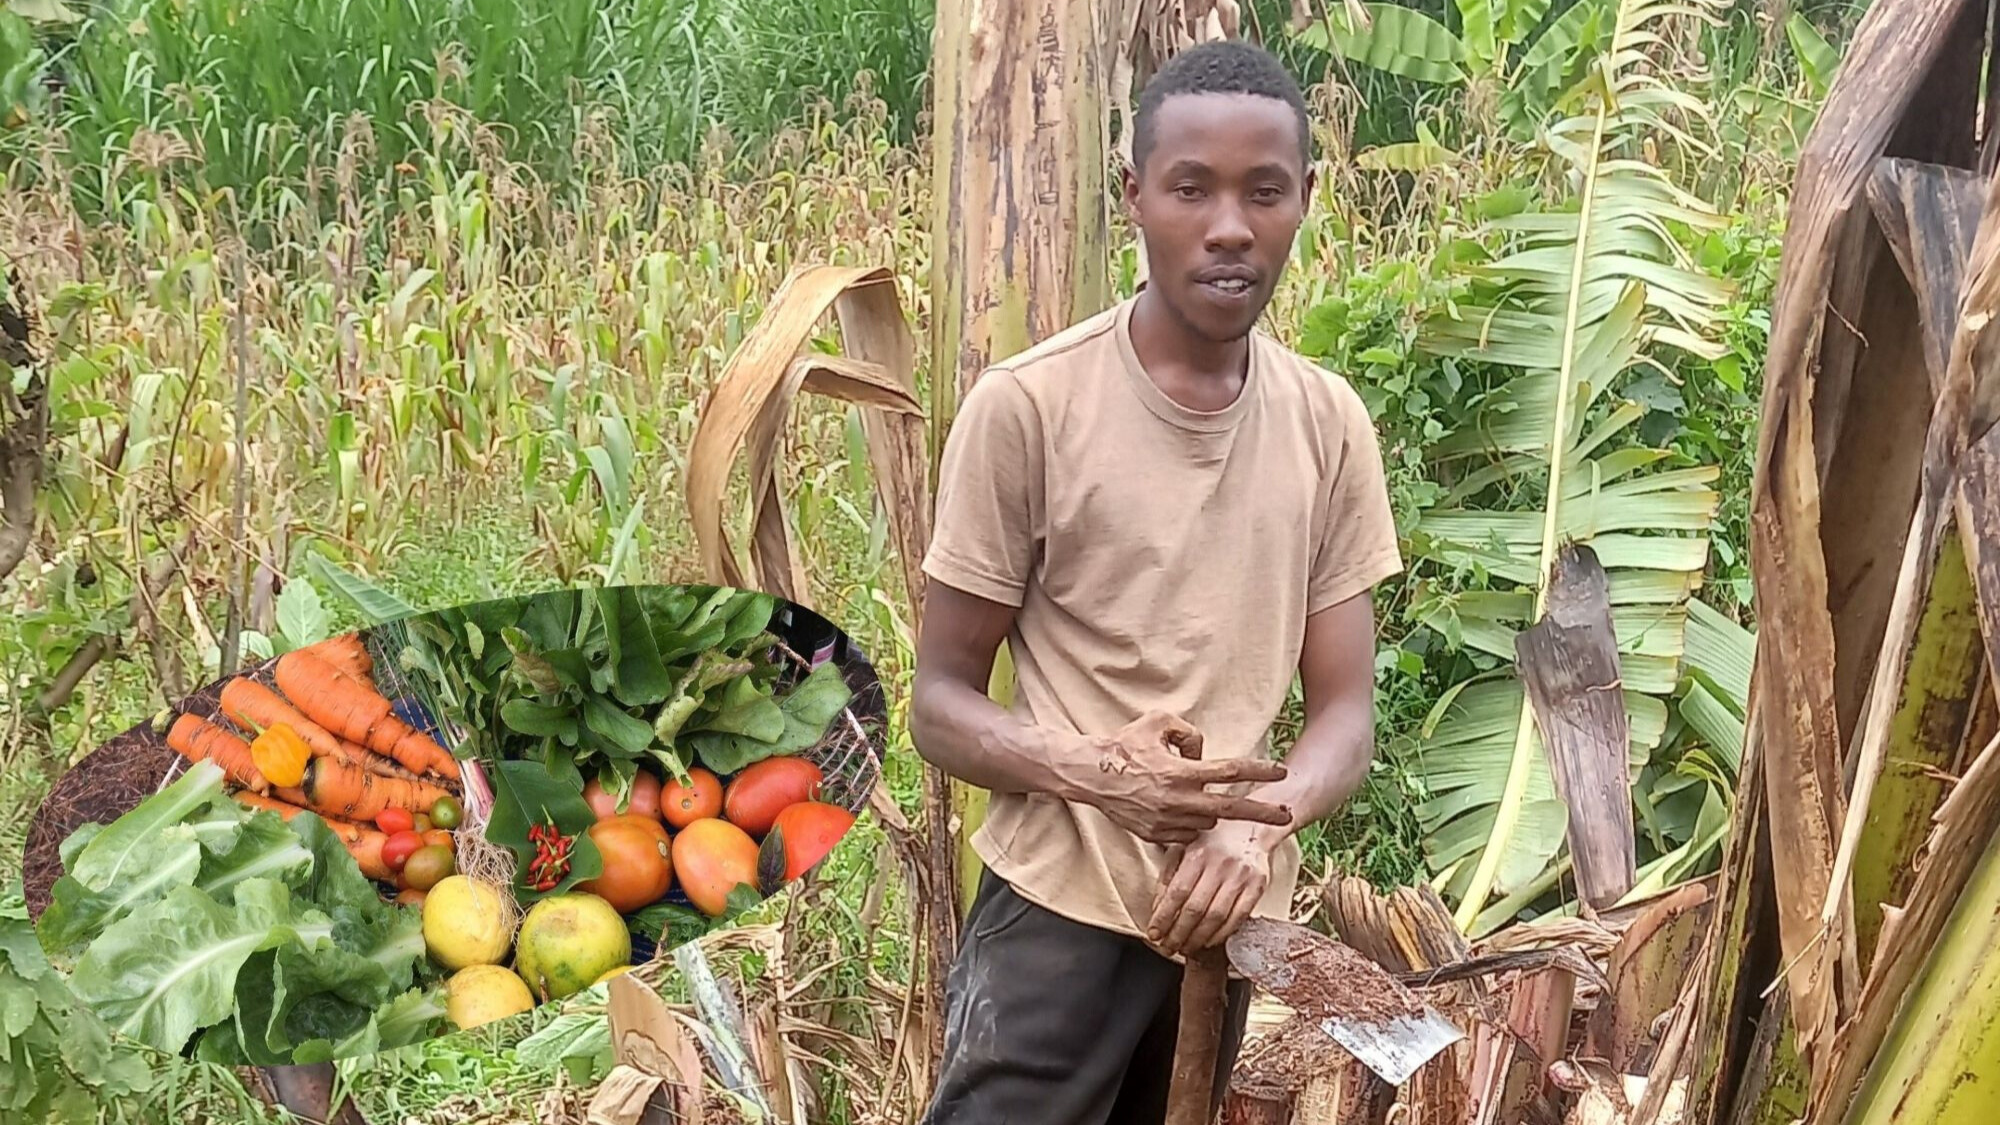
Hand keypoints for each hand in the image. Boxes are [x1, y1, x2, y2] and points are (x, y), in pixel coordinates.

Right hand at [1076, 711, 1291, 844]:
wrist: (1090, 775)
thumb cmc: (1124, 745)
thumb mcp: (1158, 722)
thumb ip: (1188, 732)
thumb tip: (1202, 751)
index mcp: (1182, 772)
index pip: (1231, 772)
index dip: (1259, 771)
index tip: (1281, 771)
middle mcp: (1178, 801)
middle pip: (1230, 810)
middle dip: (1262, 813)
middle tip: (1286, 814)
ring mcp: (1168, 822)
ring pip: (1206, 822)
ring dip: (1209, 811)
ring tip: (1192, 796)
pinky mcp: (1156, 836)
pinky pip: (1184, 832)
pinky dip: (1188, 821)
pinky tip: (1176, 808)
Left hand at [1145, 820, 1273, 956]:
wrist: (1251, 826)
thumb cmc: (1211, 840)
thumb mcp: (1183, 848)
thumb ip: (1168, 877)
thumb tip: (1156, 909)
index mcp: (1198, 853)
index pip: (1176, 893)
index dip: (1163, 917)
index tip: (1153, 934)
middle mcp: (1220, 865)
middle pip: (1195, 909)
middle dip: (1178, 934)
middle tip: (1167, 948)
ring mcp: (1240, 876)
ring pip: (1216, 917)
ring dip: (1198, 939)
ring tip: (1185, 948)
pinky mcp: (1258, 885)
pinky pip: (1238, 917)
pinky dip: (1222, 934)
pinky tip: (1209, 941)